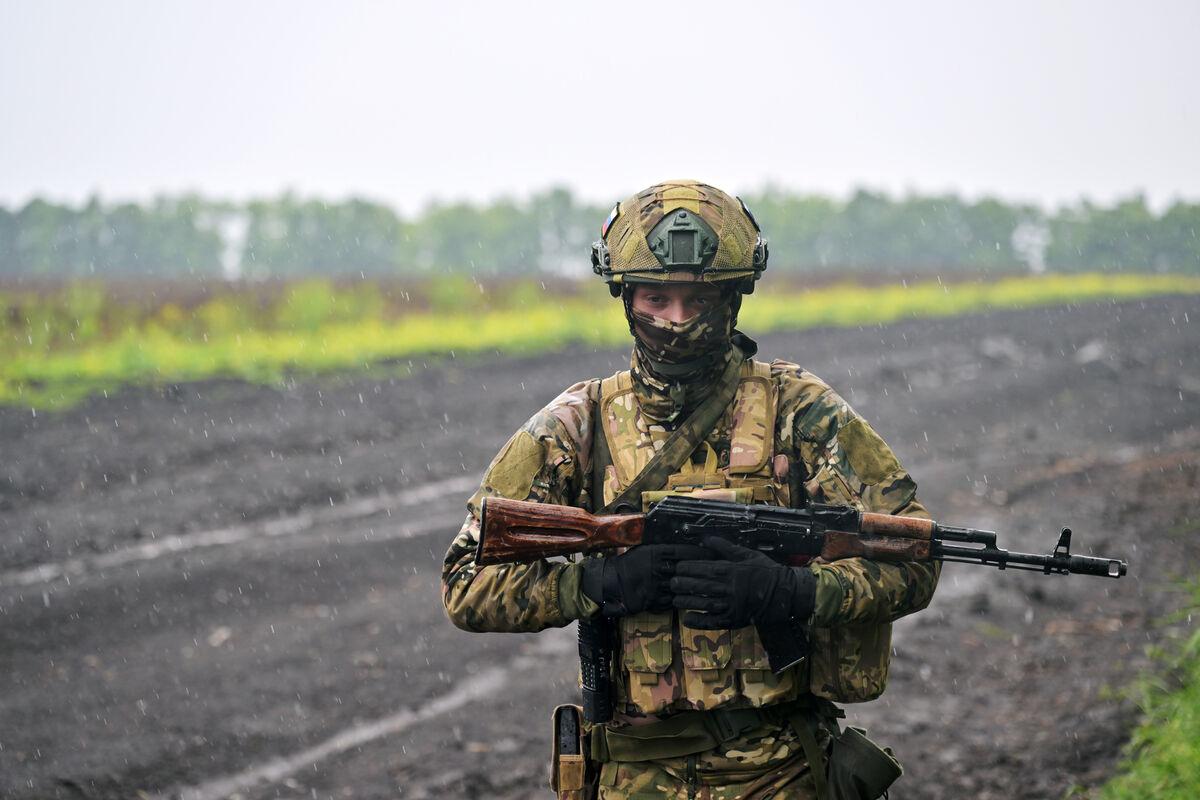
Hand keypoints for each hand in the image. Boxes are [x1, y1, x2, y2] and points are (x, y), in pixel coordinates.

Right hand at [581, 544, 710, 616]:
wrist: (612, 583)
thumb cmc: (629, 563)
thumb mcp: (644, 550)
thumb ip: (661, 548)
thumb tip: (680, 543)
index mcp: (656, 553)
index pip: (683, 551)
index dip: (700, 552)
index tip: (714, 552)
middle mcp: (658, 568)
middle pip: (686, 568)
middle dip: (703, 568)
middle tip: (719, 567)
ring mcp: (657, 585)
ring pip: (683, 585)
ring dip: (697, 585)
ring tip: (713, 585)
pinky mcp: (655, 600)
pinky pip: (674, 600)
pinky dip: (686, 599)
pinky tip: (696, 599)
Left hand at [670, 537, 815, 628]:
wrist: (784, 594)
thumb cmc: (764, 571)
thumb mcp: (746, 554)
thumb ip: (724, 547)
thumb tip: (705, 538)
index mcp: (732, 571)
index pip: (704, 568)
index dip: (688, 568)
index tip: (678, 568)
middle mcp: (730, 588)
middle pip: (701, 586)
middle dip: (683, 584)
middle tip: (672, 583)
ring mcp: (732, 606)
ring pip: (704, 604)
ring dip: (687, 602)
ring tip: (675, 599)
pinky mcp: (734, 620)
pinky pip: (713, 622)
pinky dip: (699, 622)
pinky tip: (687, 619)